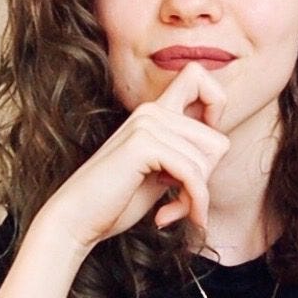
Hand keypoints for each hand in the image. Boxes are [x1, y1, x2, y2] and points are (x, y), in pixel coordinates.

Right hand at [40, 62, 229, 253]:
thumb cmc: (117, 200)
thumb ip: (184, 153)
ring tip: (172, 210)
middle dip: (205, 178)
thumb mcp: (160, 171)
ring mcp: (147, 124)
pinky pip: (192, 174)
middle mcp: (151, 110)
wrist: (76, 220)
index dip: (215, 106)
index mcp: (154, 111)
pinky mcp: (143, 144)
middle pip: (216, 139)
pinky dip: (191, 202)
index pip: (199, 77)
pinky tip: (165, 218)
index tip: (200, 150)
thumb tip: (222, 143)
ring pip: (207, 161)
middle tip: (183, 200)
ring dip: (195, 197)